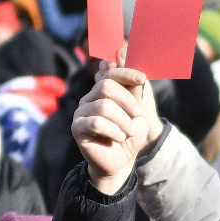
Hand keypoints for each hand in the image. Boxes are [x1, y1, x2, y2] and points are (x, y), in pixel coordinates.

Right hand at [72, 67, 156, 195]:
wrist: (121, 162)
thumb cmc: (130, 135)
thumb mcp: (137, 112)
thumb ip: (133, 90)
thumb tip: (126, 58)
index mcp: (102, 91)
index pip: (110, 74)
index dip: (126, 73)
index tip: (142, 78)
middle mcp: (89, 98)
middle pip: (106, 86)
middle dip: (127, 101)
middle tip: (138, 116)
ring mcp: (81, 112)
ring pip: (103, 106)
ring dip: (123, 121)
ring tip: (128, 132)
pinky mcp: (77, 128)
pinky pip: (96, 122)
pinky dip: (113, 130)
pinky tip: (119, 138)